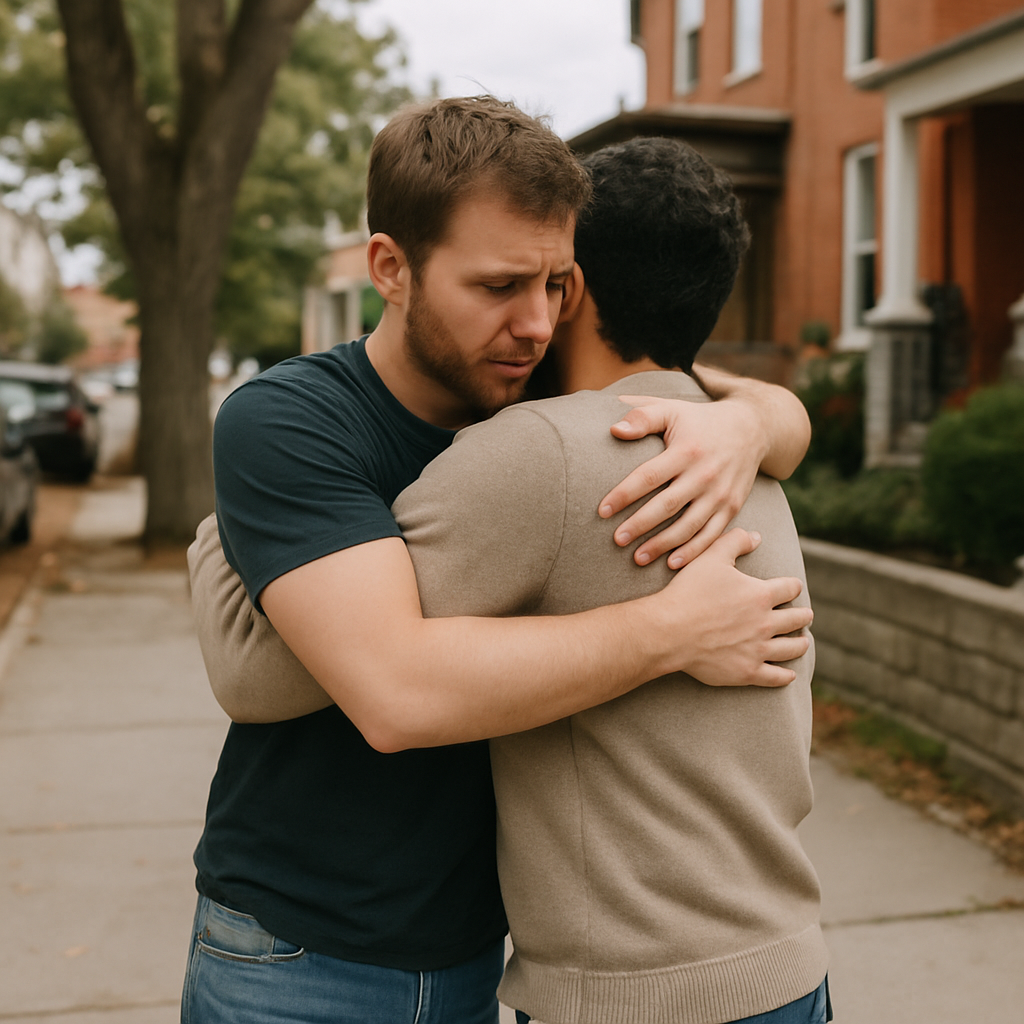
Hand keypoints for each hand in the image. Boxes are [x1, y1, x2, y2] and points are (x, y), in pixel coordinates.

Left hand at [599, 395, 768, 568]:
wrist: (752, 427)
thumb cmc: (700, 420)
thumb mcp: (672, 409)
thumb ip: (642, 416)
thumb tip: (614, 430)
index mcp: (687, 450)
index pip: (649, 476)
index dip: (624, 494)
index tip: (602, 511)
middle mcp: (705, 474)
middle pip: (667, 506)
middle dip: (640, 525)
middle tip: (616, 540)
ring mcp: (721, 494)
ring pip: (689, 526)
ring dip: (663, 544)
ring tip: (637, 558)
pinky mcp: (732, 507)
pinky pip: (711, 535)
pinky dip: (693, 552)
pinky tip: (672, 564)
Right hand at [654, 528, 811, 686]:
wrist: (669, 630)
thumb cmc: (688, 592)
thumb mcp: (711, 557)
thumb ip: (735, 541)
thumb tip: (757, 536)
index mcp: (761, 594)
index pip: (791, 588)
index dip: (793, 586)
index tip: (792, 588)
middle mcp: (766, 623)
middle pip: (797, 619)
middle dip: (803, 615)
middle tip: (805, 616)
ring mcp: (758, 650)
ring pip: (792, 648)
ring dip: (800, 643)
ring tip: (802, 641)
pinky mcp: (747, 672)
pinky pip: (776, 677)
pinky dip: (786, 676)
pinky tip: (789, 674)